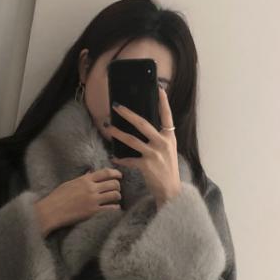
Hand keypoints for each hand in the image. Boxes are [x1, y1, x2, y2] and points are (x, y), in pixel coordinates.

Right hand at [34, 172, 122, 236]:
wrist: (51, 211)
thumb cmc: (57, 197)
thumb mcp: (70, 183)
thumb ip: (82, 178)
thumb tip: (91, 173)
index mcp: (85, 180)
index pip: (105, 172)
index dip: (115, 173)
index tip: (119, 175)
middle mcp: (91, 188)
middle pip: (113, 183)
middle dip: (117, 185)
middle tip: (117, 188)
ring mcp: (93, 200)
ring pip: (115, 195)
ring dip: (117, 196)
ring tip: (116, 198)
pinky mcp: (93, 211)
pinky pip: (110, 208)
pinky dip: (115, 207)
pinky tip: (114, 208)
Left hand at [102, 81, 180, 209]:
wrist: (171, 191)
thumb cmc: (168, 171)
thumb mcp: (169, 151)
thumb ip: (160, 139)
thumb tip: (146, 128)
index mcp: (170, 137)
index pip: (167, 116)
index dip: (163, 102)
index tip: (160, 89)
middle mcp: (163, 143)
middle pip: (143, 123)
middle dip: (128, 113)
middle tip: (117, 106)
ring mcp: (154, 154)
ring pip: (131, 139)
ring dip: (117, 133)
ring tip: (108, 128)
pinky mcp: (146, 165)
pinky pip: (129, 159)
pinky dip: (121, 159)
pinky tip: (114, 157)